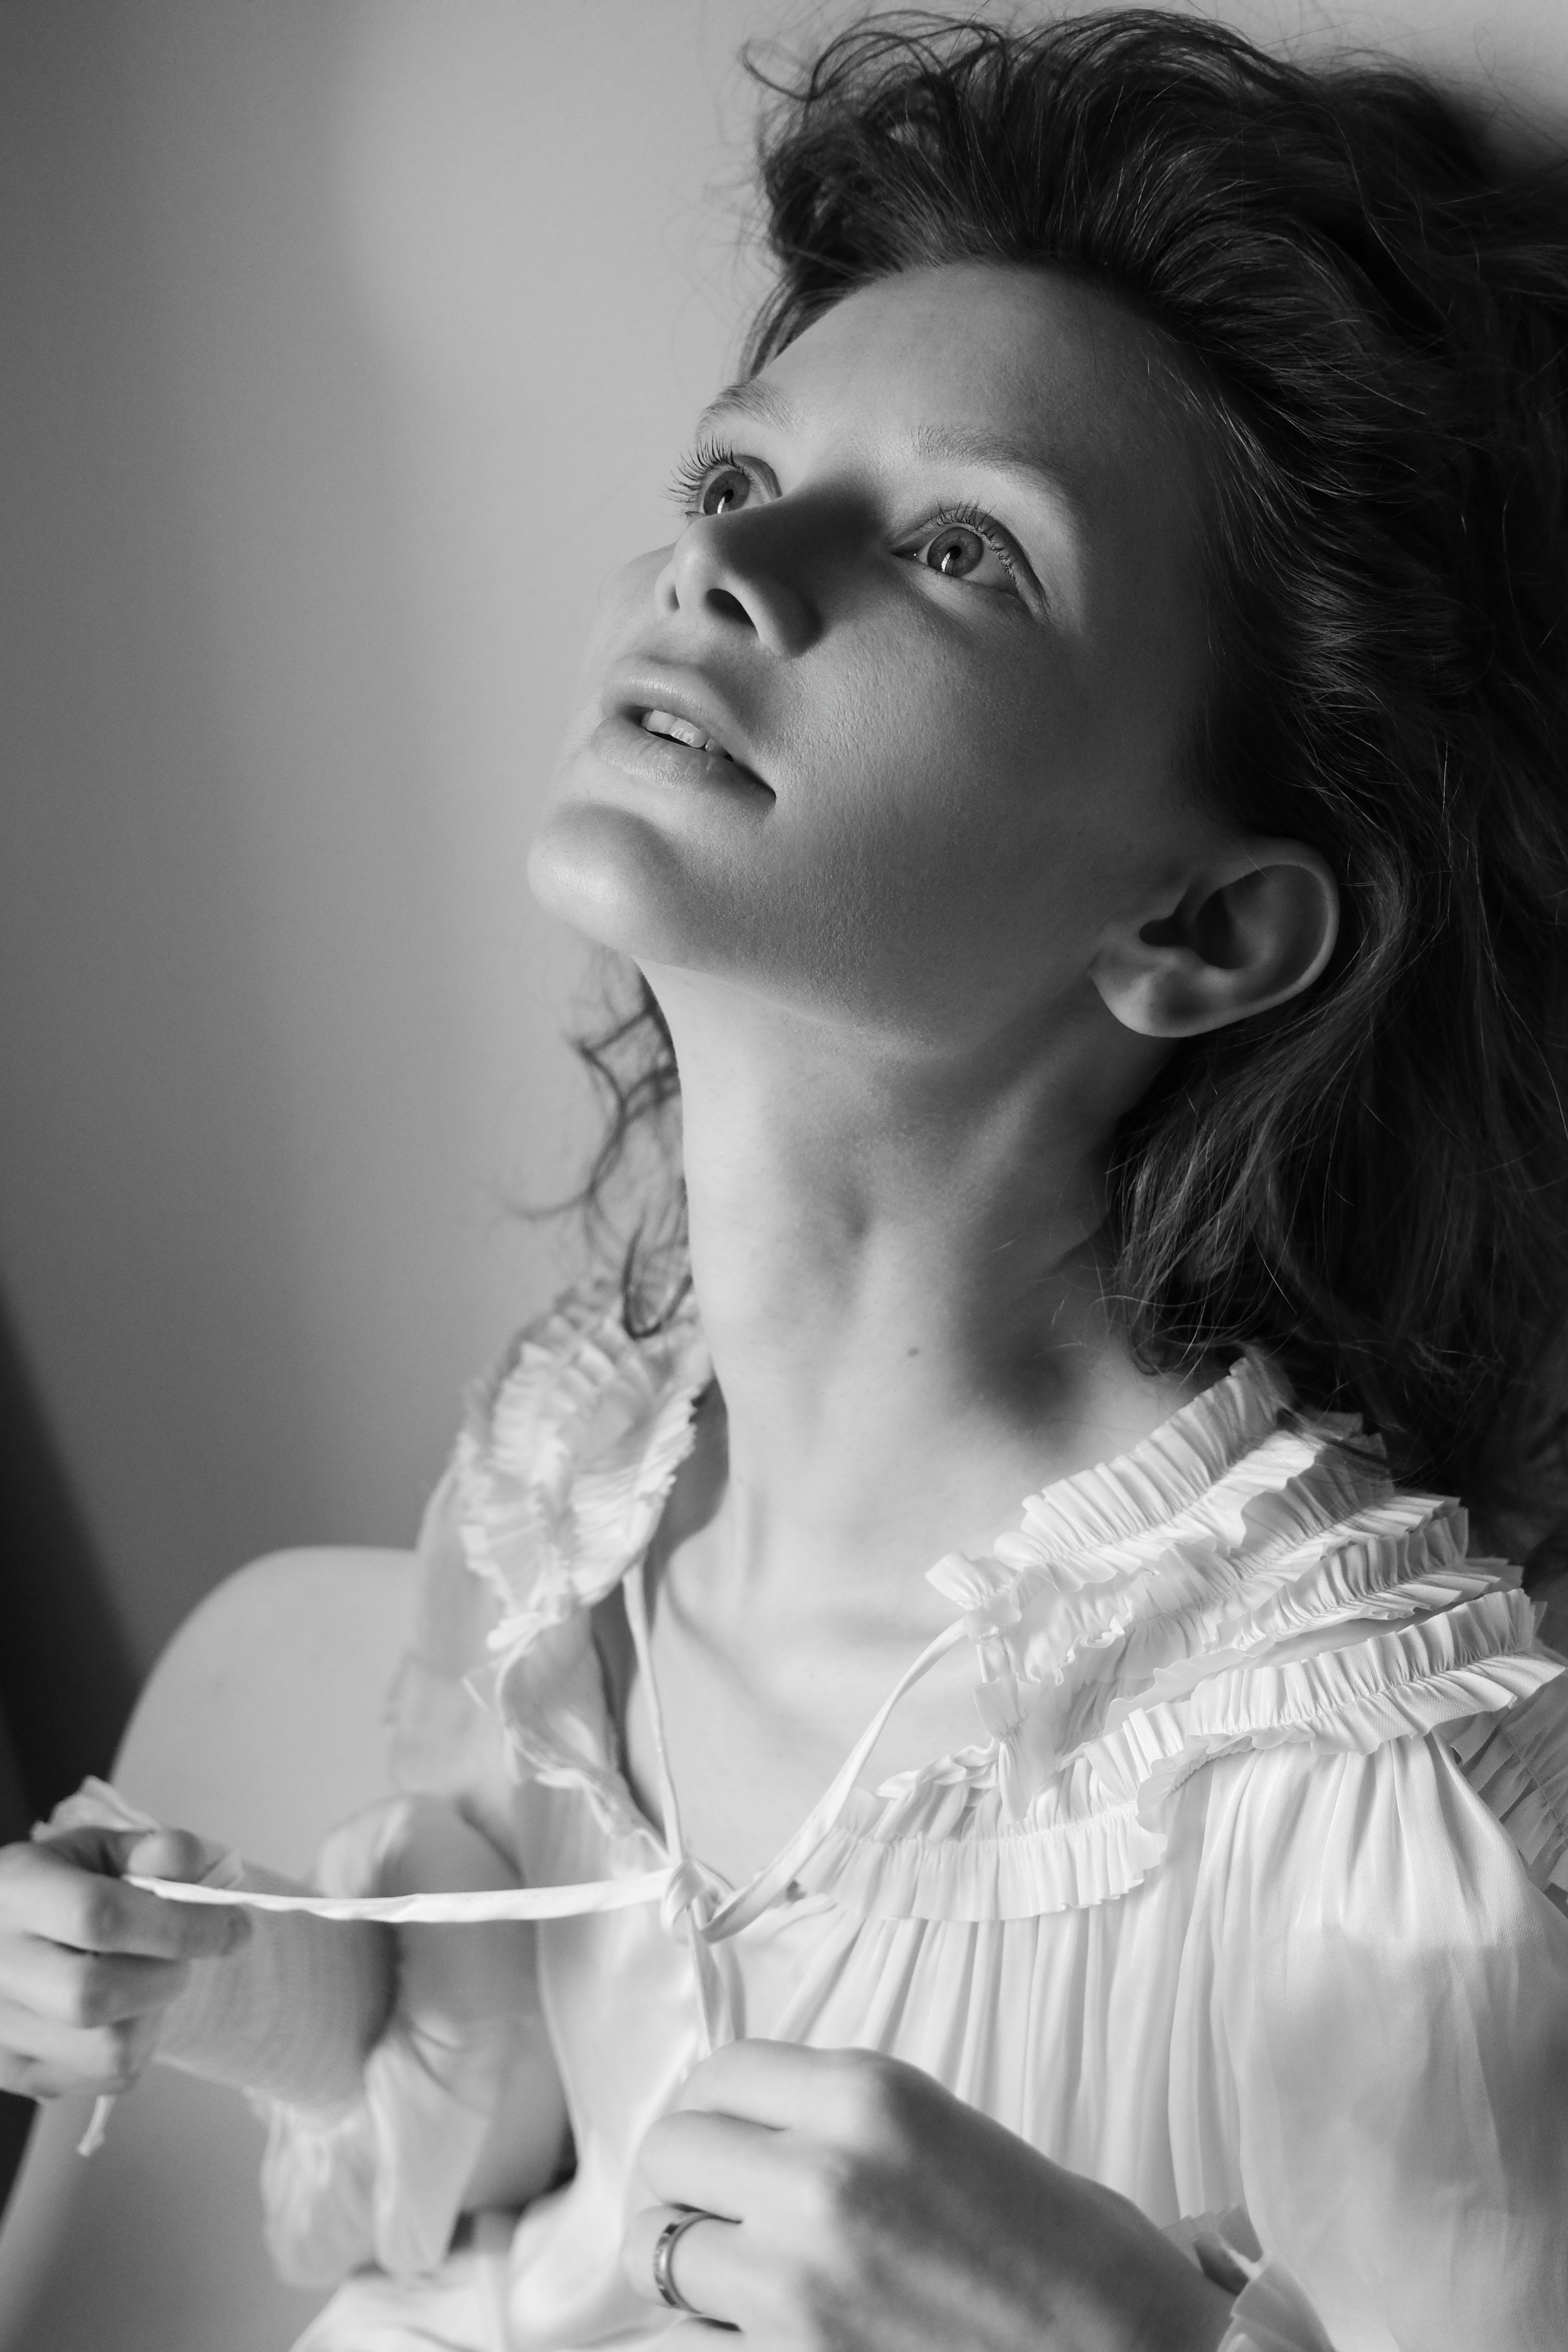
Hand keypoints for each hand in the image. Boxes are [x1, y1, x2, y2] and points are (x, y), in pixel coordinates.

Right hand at [0, 1824, 248, 2100]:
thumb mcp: (97, 1850)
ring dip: (155, 2016)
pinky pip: (106, 2080)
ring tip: (148, 1982)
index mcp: (13, 1893)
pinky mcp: (13, 2073)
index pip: (98, 1917)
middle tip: (181, 1957)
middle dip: (166, 1975)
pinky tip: (125, 2013)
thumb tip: (188, 1864)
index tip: (234, 1926)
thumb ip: (148, 1852)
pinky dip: (138, 2047)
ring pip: (108, 2051)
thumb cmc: (56, 1888)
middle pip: (96, 1995)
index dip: (179, 1925)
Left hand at [624, 2041, 1233, 2351]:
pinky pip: (683, 2346)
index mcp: (869, 2099)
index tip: (723, 2140)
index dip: (712, 2110)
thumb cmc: (1079, 2270)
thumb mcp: (953, 2139)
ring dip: (682, 2269)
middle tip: (714, 2214)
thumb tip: (761, 2143)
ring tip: (726, 2284)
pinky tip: (744, 2340)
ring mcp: (797, 2286)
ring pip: (659, 2255)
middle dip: (681, 2185)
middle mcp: (821, 2178)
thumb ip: (851, 2128)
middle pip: (669, 2156)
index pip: (718, 2076)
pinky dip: (699, 2340)